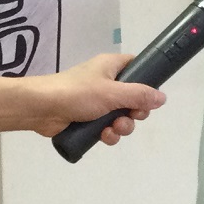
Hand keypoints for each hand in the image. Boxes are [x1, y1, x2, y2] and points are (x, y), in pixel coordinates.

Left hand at [26, 52, 162, 144]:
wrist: (40, 109)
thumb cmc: (76, 93)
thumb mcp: (111, 93)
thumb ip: (138, 96)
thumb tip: (163, 98)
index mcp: (111, 67)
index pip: (137, 67)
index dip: (146, 81)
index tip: (149, 96)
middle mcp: (105, 83)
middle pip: (133, 98)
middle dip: (134, 113)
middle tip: (131, 117)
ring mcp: (96, 102)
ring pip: (121, 117)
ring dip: (121, 127)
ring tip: (112, 129)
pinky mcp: (88, 120)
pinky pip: (107, 128)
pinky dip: (108, 134)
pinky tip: (103, 136)